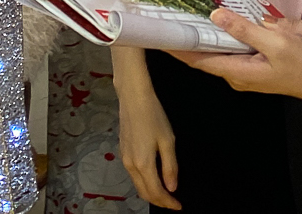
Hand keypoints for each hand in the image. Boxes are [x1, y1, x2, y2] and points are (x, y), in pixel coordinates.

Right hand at [115, 68, 180, 208]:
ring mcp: (124, 159)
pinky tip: (153, 178)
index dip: (168, 202)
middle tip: (173, 203)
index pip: (156, 192)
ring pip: (137, 185)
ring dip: (151, 193)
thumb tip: (172, 187)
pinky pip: (133, 175)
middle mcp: (131, 165)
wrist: (133, 98)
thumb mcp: (168, 141)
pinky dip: (144, 183)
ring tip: (165, 194)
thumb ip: (170, 166)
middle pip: (144, 193)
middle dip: (159, 201)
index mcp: (143, 164)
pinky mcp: (123, 152)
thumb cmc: (153, 116)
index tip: (179, 206)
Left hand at [175, 9, 301, 102]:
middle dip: (188, 39)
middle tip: (171, 16)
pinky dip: (225, 35)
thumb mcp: (276, 42)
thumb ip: (245, 30)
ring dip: (206, 35)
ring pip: (221, 51)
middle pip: (206, 56)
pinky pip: (235, 48)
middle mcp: (239, 74)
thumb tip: (216, 17)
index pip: (199, 61)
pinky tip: (221, 19)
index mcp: (239, 73)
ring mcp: (249, 69)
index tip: (158, 36)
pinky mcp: (259, 62)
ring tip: (189, 14)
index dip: (178, 48)